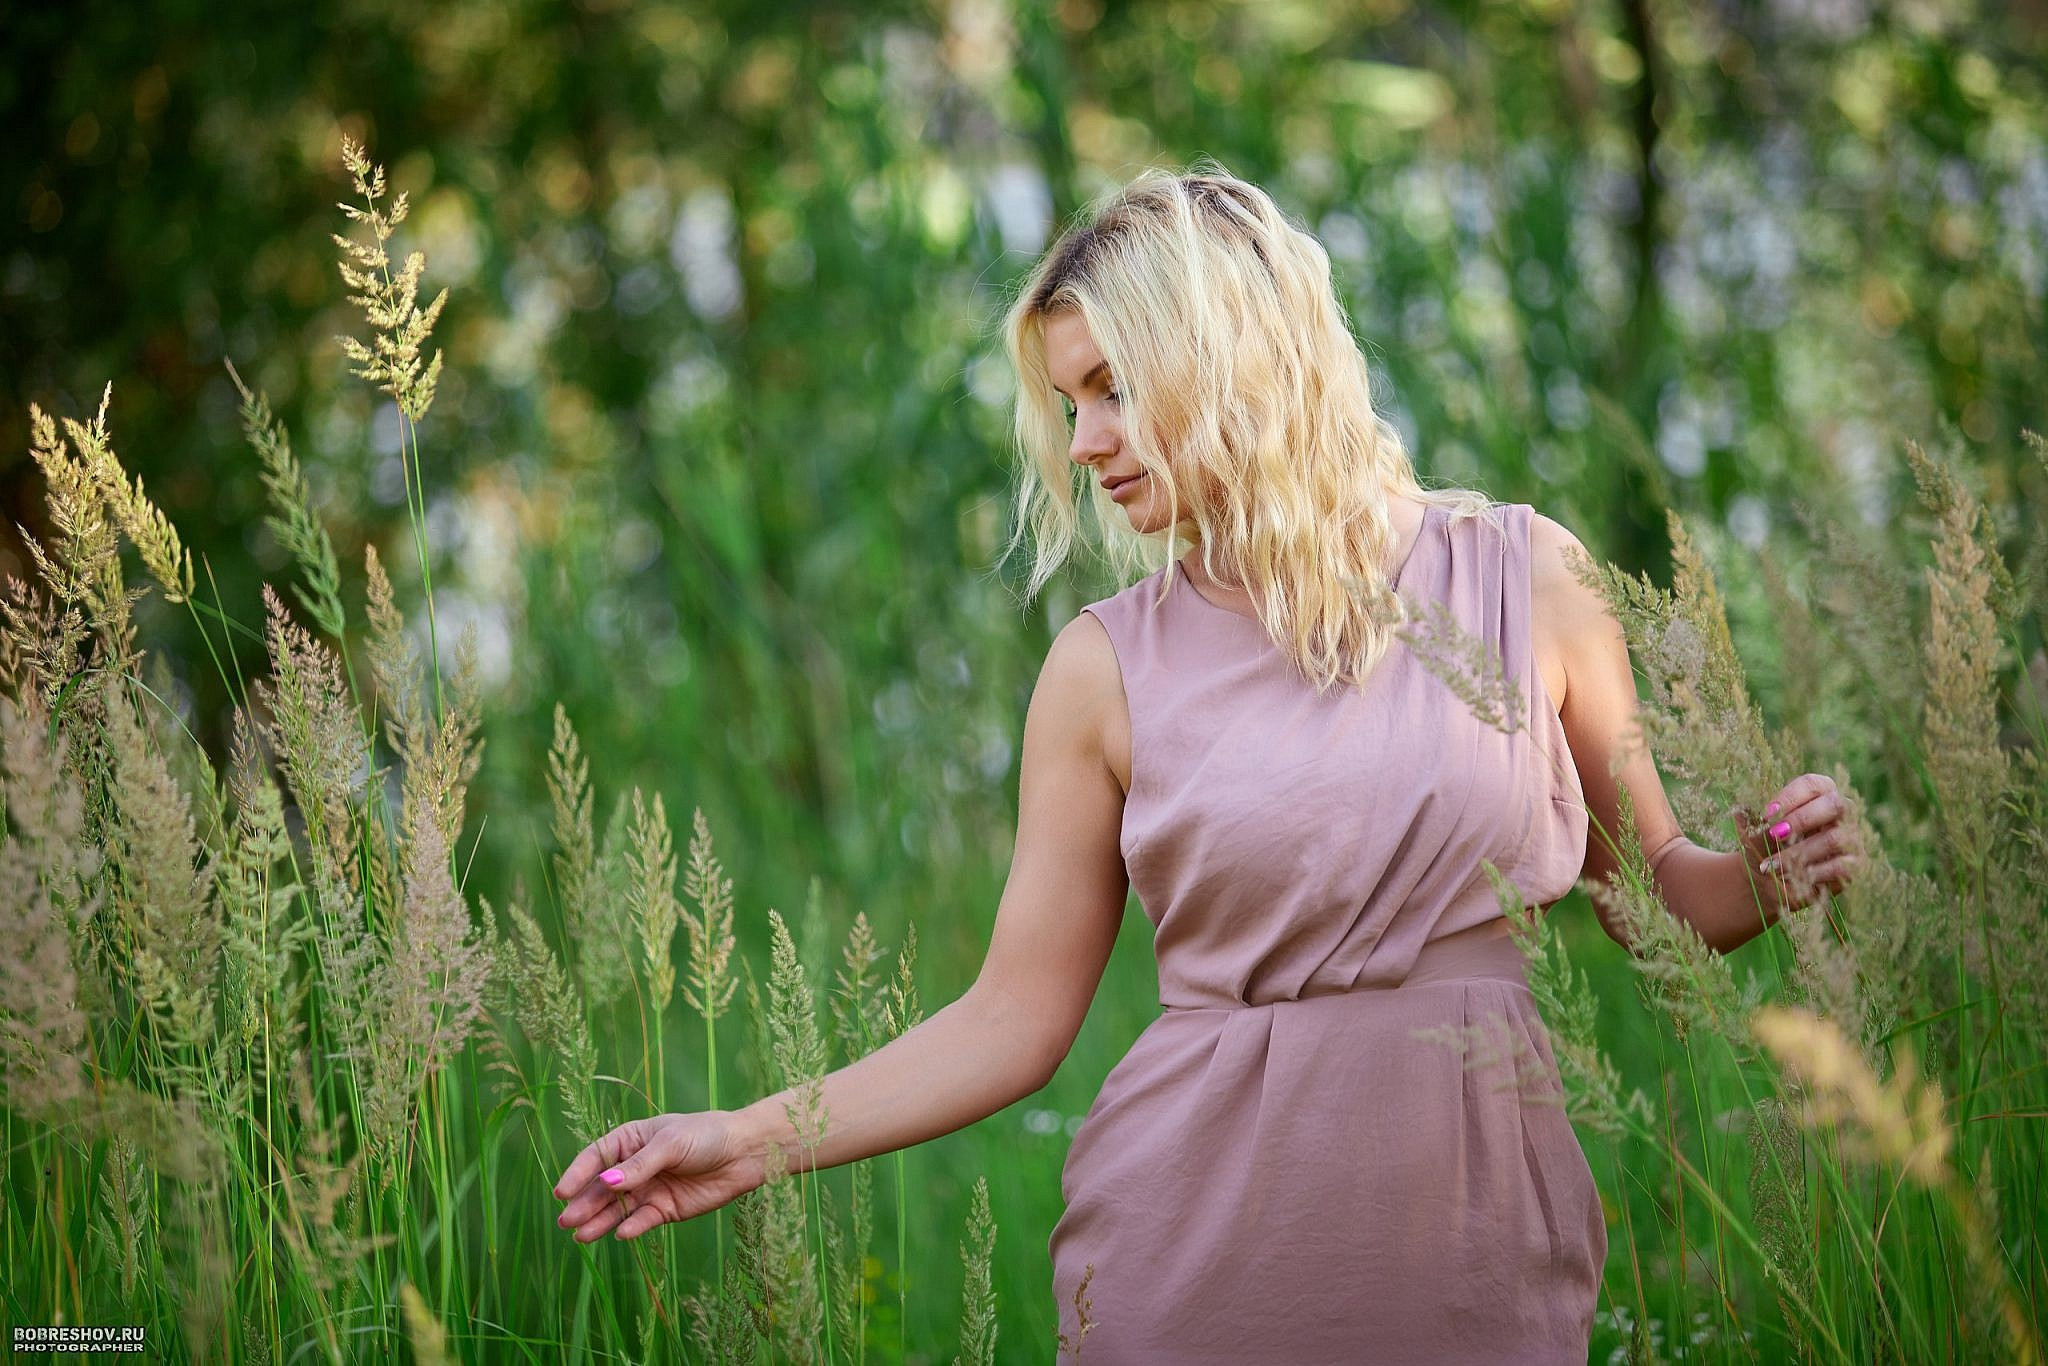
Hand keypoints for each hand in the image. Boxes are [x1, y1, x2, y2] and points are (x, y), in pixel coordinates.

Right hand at [553, 1111, 762, 1241]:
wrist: (746, 1153)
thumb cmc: (707, 1135)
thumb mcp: (671, 1143)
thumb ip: (640, 1165)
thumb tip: (607, 1182)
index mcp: (632, 1139)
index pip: (597, 1157)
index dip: (578, 1174)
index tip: (562, 1191)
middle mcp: (636, 1166)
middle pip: (603, 1187)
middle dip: (584, 1203)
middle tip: (566, 1220)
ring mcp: (649, 1189)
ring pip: (618, 1208)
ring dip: (600, 1221)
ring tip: (580, 1236)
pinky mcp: (665, 1209)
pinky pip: (643, 1220)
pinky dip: (632, 1227)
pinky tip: (620, 1233)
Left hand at [1734, 773, 1864, 916]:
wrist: (1765, 882)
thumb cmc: (1762, 847)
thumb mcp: (1751, 832)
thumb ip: (1750, 821)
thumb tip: (1742, 811)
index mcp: (1818, 795)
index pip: (1812, 783)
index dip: (1790, 796)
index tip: (1766, 814)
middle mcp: (1841, 814)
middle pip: (1834, 804)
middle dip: (1802, 819)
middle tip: (1774, 834)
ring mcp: (1852, 839)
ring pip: (1835, 838)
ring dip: (1799, 853)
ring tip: (1770, 866)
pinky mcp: (1855, 866)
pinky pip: (1842, 865)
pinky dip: (1815, 872)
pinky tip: (1795, 877)